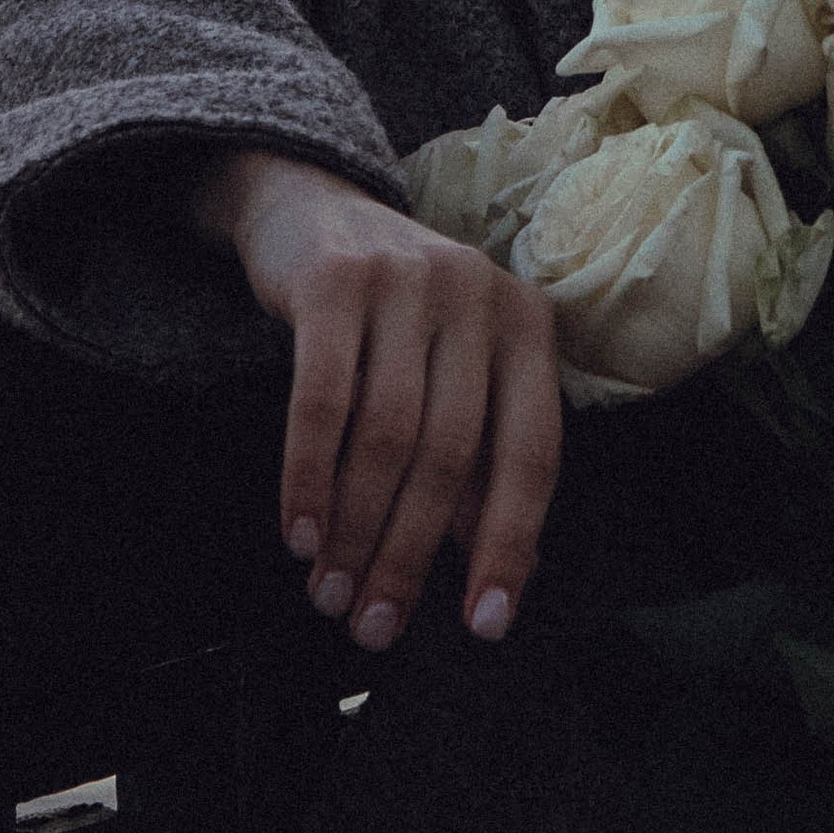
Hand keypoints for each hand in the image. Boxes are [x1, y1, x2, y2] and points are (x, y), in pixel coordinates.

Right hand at [189, 148, 560, 655]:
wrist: (313, 207)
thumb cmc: (396, 316)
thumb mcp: (452, 370)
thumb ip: (475, 458)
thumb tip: (484, 568)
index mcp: (526, 323)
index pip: (534, 451)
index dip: (511, 543)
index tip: (484, 623)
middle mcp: (477, 295)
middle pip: (452, 453)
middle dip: (410, 554)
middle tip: (374, 624)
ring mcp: (407, 281)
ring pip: (387, 434)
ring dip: (355, 531)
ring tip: (330, 593)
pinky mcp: (335, 280)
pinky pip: (321, 400)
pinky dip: (309, 478)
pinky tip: (299, 534)